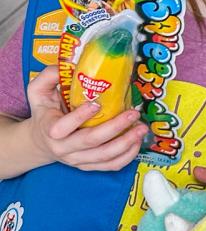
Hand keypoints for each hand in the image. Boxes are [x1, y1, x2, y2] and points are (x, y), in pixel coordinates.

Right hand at [24, 67, 145, 171]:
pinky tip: (138, 141)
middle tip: (133, 113)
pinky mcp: (88, 166)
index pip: (62, 127)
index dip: (80, 117)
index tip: (97, 103)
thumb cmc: (45, 112)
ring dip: (126, 143)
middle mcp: (63, 148)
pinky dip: (127, 156)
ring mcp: (76, 160)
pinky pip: (110, 166)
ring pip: (104, 156)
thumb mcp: (38, 91)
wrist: (41, 141)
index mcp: (50, 128)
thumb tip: (68, 65)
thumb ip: (48, 76)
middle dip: (115, 127)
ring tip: (142, 127)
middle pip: (91, 141)